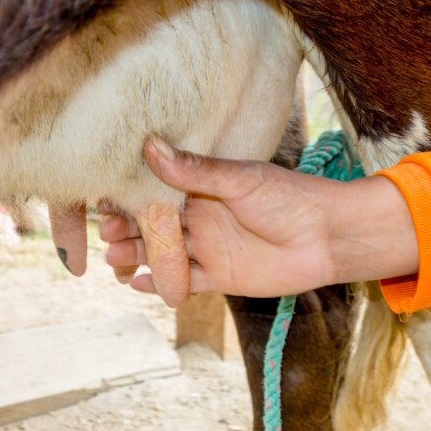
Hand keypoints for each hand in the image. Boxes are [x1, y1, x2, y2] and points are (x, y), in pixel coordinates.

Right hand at [101, 138, 418, 301]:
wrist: (328, 237)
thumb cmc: (289, 197)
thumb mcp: (240, 179)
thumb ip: (196, 171)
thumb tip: (151, 146)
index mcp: (202, 188)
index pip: (157, 189)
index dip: (130, 194)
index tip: (102, 196)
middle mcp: (200, 217)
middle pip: (154, 224)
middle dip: (127, 228)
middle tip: (106, 233)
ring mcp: (208, 248)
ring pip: (162, 253)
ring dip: (137, 255)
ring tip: (112, 258)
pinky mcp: (220, 276)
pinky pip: (184, 281)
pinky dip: (160, 283)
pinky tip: (136, 284)